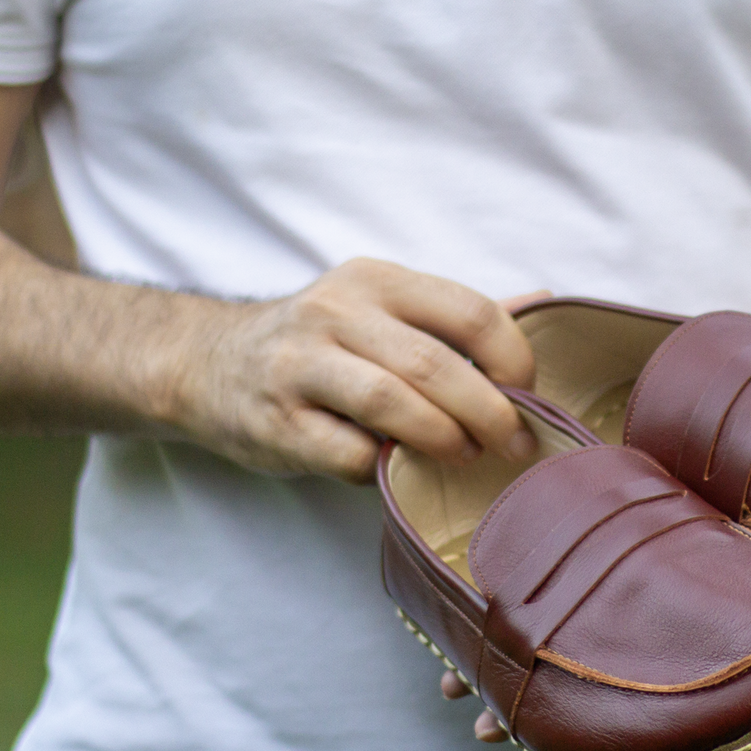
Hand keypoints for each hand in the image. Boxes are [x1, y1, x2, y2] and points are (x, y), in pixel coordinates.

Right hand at [170, 259, 540, 482]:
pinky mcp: (276, 422)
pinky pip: (347, 453)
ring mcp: (300, 365)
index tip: (529, 396)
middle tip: (514, 444)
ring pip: (391, 403)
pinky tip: (395, 470)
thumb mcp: (379, 307)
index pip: (468, 311)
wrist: (206, 362)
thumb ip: (454, 314)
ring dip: (442, 438)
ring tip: (467, 456)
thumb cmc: (318, 342)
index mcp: (376, 280)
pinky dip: (382, 467)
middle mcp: (335, 312)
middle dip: (489, 412)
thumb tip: (545, 301)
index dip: (513, 359)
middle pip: (435, 363)